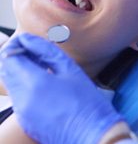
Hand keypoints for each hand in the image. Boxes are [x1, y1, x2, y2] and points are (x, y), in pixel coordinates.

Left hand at [0, 34, 122, 143]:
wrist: (92, 134)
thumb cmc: (86, 101)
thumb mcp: (69, 68)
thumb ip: (45, 50)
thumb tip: (28, 39)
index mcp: (34, 83)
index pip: (10, 57)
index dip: (15, 45)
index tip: (25, 41)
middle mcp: (22, 99)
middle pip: (6, 70)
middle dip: (16, 57)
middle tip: (33, 52)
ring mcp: (22, 112)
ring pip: (10, 83)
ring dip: (19, 70)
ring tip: (40, 66)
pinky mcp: (25, 121)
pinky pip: (17, 97)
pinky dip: (23, 85)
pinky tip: (41, 82)